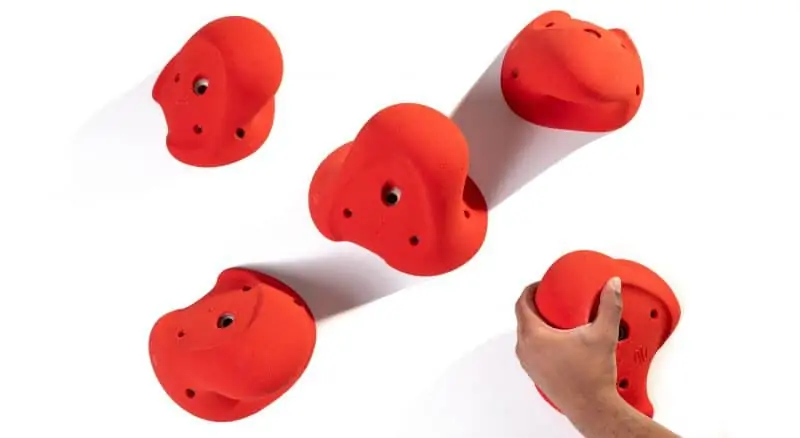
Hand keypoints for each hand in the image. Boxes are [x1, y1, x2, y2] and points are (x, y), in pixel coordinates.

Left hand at [514, 277, 624, 417]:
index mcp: (534, 337)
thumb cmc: (591, 378)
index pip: (521, 304)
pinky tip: (559, 339)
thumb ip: (609, 305)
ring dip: (537, 323)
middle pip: (523, 318)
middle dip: (535, 305)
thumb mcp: (603, 334)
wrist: (593, 407)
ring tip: (556, 317)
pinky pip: (532, 349)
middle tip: (551, 298)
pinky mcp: (535, 373)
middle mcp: (526, 350)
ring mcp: (529, 363)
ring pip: (526, 335)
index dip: (530, 290)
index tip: (540, 285)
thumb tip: (612, 286)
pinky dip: (541, 339)